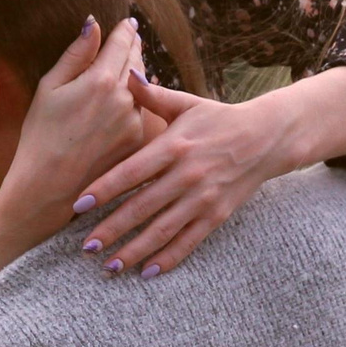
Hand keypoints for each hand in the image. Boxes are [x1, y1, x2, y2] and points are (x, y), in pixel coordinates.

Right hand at [2, 16, 148, 221]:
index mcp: (100, 80)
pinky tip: (124, 101)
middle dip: (132, 48)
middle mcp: (123, 98)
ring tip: (126, 66)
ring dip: (135, 74)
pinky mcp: (138, 141)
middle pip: (136, 62)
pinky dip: (135, 101)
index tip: (127, 22)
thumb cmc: (41, 135)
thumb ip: (75, 54)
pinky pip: (141, 111)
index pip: (121, 43)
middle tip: (130, 37)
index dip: (125, 30)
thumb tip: (92, 24)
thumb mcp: (50, 88)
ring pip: (141, 87)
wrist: (49, 185)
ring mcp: (134, 121)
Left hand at [74, 78, 297, 279]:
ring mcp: (202, 198)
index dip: (104, 189)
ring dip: (134, 250)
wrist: (266, 137)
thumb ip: (153, 95)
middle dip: (112, 229)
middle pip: (142, 207)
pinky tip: (147, 273)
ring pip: (163, 230)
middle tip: (84, 246)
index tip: (79, 205)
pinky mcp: (217, 215)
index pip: (131, 172)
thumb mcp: (186, 103)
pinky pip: (189, 241)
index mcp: (174, 146)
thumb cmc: (219, 118)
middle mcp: (187, 175)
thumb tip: (126, 74)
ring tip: (109, 266)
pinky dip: (168, 259)